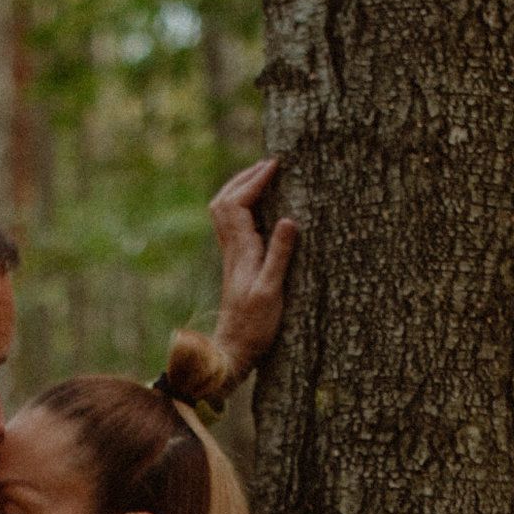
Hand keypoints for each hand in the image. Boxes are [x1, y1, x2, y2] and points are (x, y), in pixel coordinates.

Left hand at [208, 156, 298, 374]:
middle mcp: (231, 249)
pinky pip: (231, 224)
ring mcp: (231, 255)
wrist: (233, 349)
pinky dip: (241, 206)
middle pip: (224, 201)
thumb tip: (289, 220)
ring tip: (261, 177)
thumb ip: (279, 255)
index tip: (274, 165)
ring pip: (224, 211)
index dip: (255, 181)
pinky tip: (257, 207)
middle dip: (244, 178)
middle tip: (268, 164)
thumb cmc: (254, 326)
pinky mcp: (236, 263)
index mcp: (240, 251)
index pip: (239, 203)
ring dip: (239, 189)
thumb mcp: (272, 291)